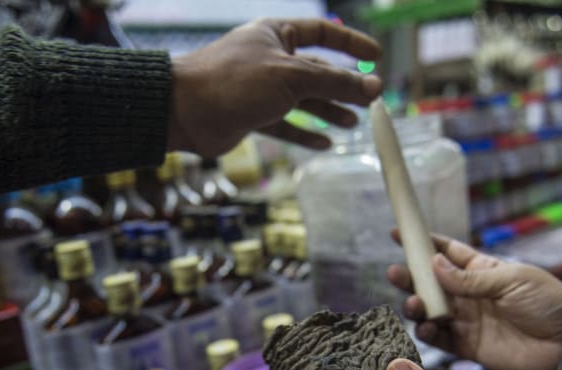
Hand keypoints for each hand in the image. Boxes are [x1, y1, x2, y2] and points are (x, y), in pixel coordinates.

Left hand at [168, 18, 381, 156]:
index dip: (351, 44)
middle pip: (316, 71)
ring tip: (352, 124)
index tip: (375, 57)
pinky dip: (304, 133)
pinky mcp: (253, 116)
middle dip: (343, 86)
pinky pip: (286, 125)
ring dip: (328, 111)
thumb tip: (374, 87)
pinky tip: (324, 144)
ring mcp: (261, 89)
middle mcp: (270, 59)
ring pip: (303, 100)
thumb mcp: (292, 77)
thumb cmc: (234, 82)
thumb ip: (335, 82)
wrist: (185, 111)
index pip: (322, 33)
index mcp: (276, 34)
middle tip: (370, 102)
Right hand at [387, 232, 561, 369]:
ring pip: (431, 311)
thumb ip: (469, 278)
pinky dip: (428, 334)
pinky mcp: (469, 347)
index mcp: (482, 270)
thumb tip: (433, 264)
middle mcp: (469, 294)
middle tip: (394, 273)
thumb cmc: (548, 301)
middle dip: (410, 277)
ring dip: (417, 306)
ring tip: (414, 304)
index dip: (423, 244)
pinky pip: (440, 340)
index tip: (399, 234)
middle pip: (431, 283)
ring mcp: (467, 321)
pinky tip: (425, 327)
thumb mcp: (510, 280)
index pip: (447, 253)